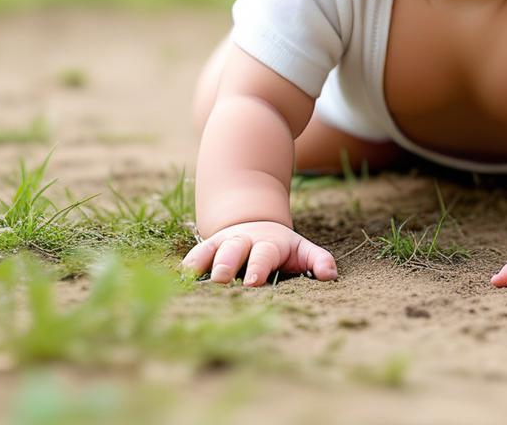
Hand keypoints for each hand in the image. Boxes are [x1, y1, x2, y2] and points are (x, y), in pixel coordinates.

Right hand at [181, 221, 337, 286]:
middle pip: (233, 250)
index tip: (253, 282)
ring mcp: (222, 244)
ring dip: (202, 263)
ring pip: (209, 250)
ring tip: (192, 277)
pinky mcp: (205, 250)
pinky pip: (193, 255)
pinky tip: (176, 279)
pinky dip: (186, 265)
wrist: (254, 223)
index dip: (258, 267)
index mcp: (268, 244)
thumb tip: (330, 275)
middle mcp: (242, 242)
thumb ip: (317, 260)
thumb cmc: (281, 248)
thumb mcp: (301, 250)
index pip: (264, 254)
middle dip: (226, 263)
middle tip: (221, 279)